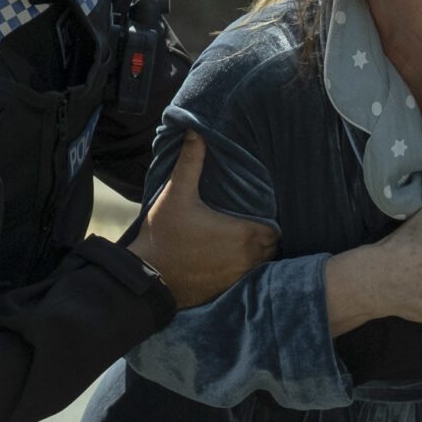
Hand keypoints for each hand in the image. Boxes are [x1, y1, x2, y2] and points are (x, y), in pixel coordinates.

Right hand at [130, 135, 279, 308]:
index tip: (255, 213)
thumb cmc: (163, 234)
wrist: (147, 275)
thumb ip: (191, 162)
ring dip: (256, 254)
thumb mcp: (176, 194)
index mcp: (242, 233)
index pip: (273, 227)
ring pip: (261, 263)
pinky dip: (245, 270)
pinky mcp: (228, 291)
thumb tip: (195, 130)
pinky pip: (248, 280)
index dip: (267, 220)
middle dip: (263, 236)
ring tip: (240, 242)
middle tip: (248, 225)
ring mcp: (239, 277)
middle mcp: (246, 257)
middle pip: (270, 245)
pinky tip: (229, 261)